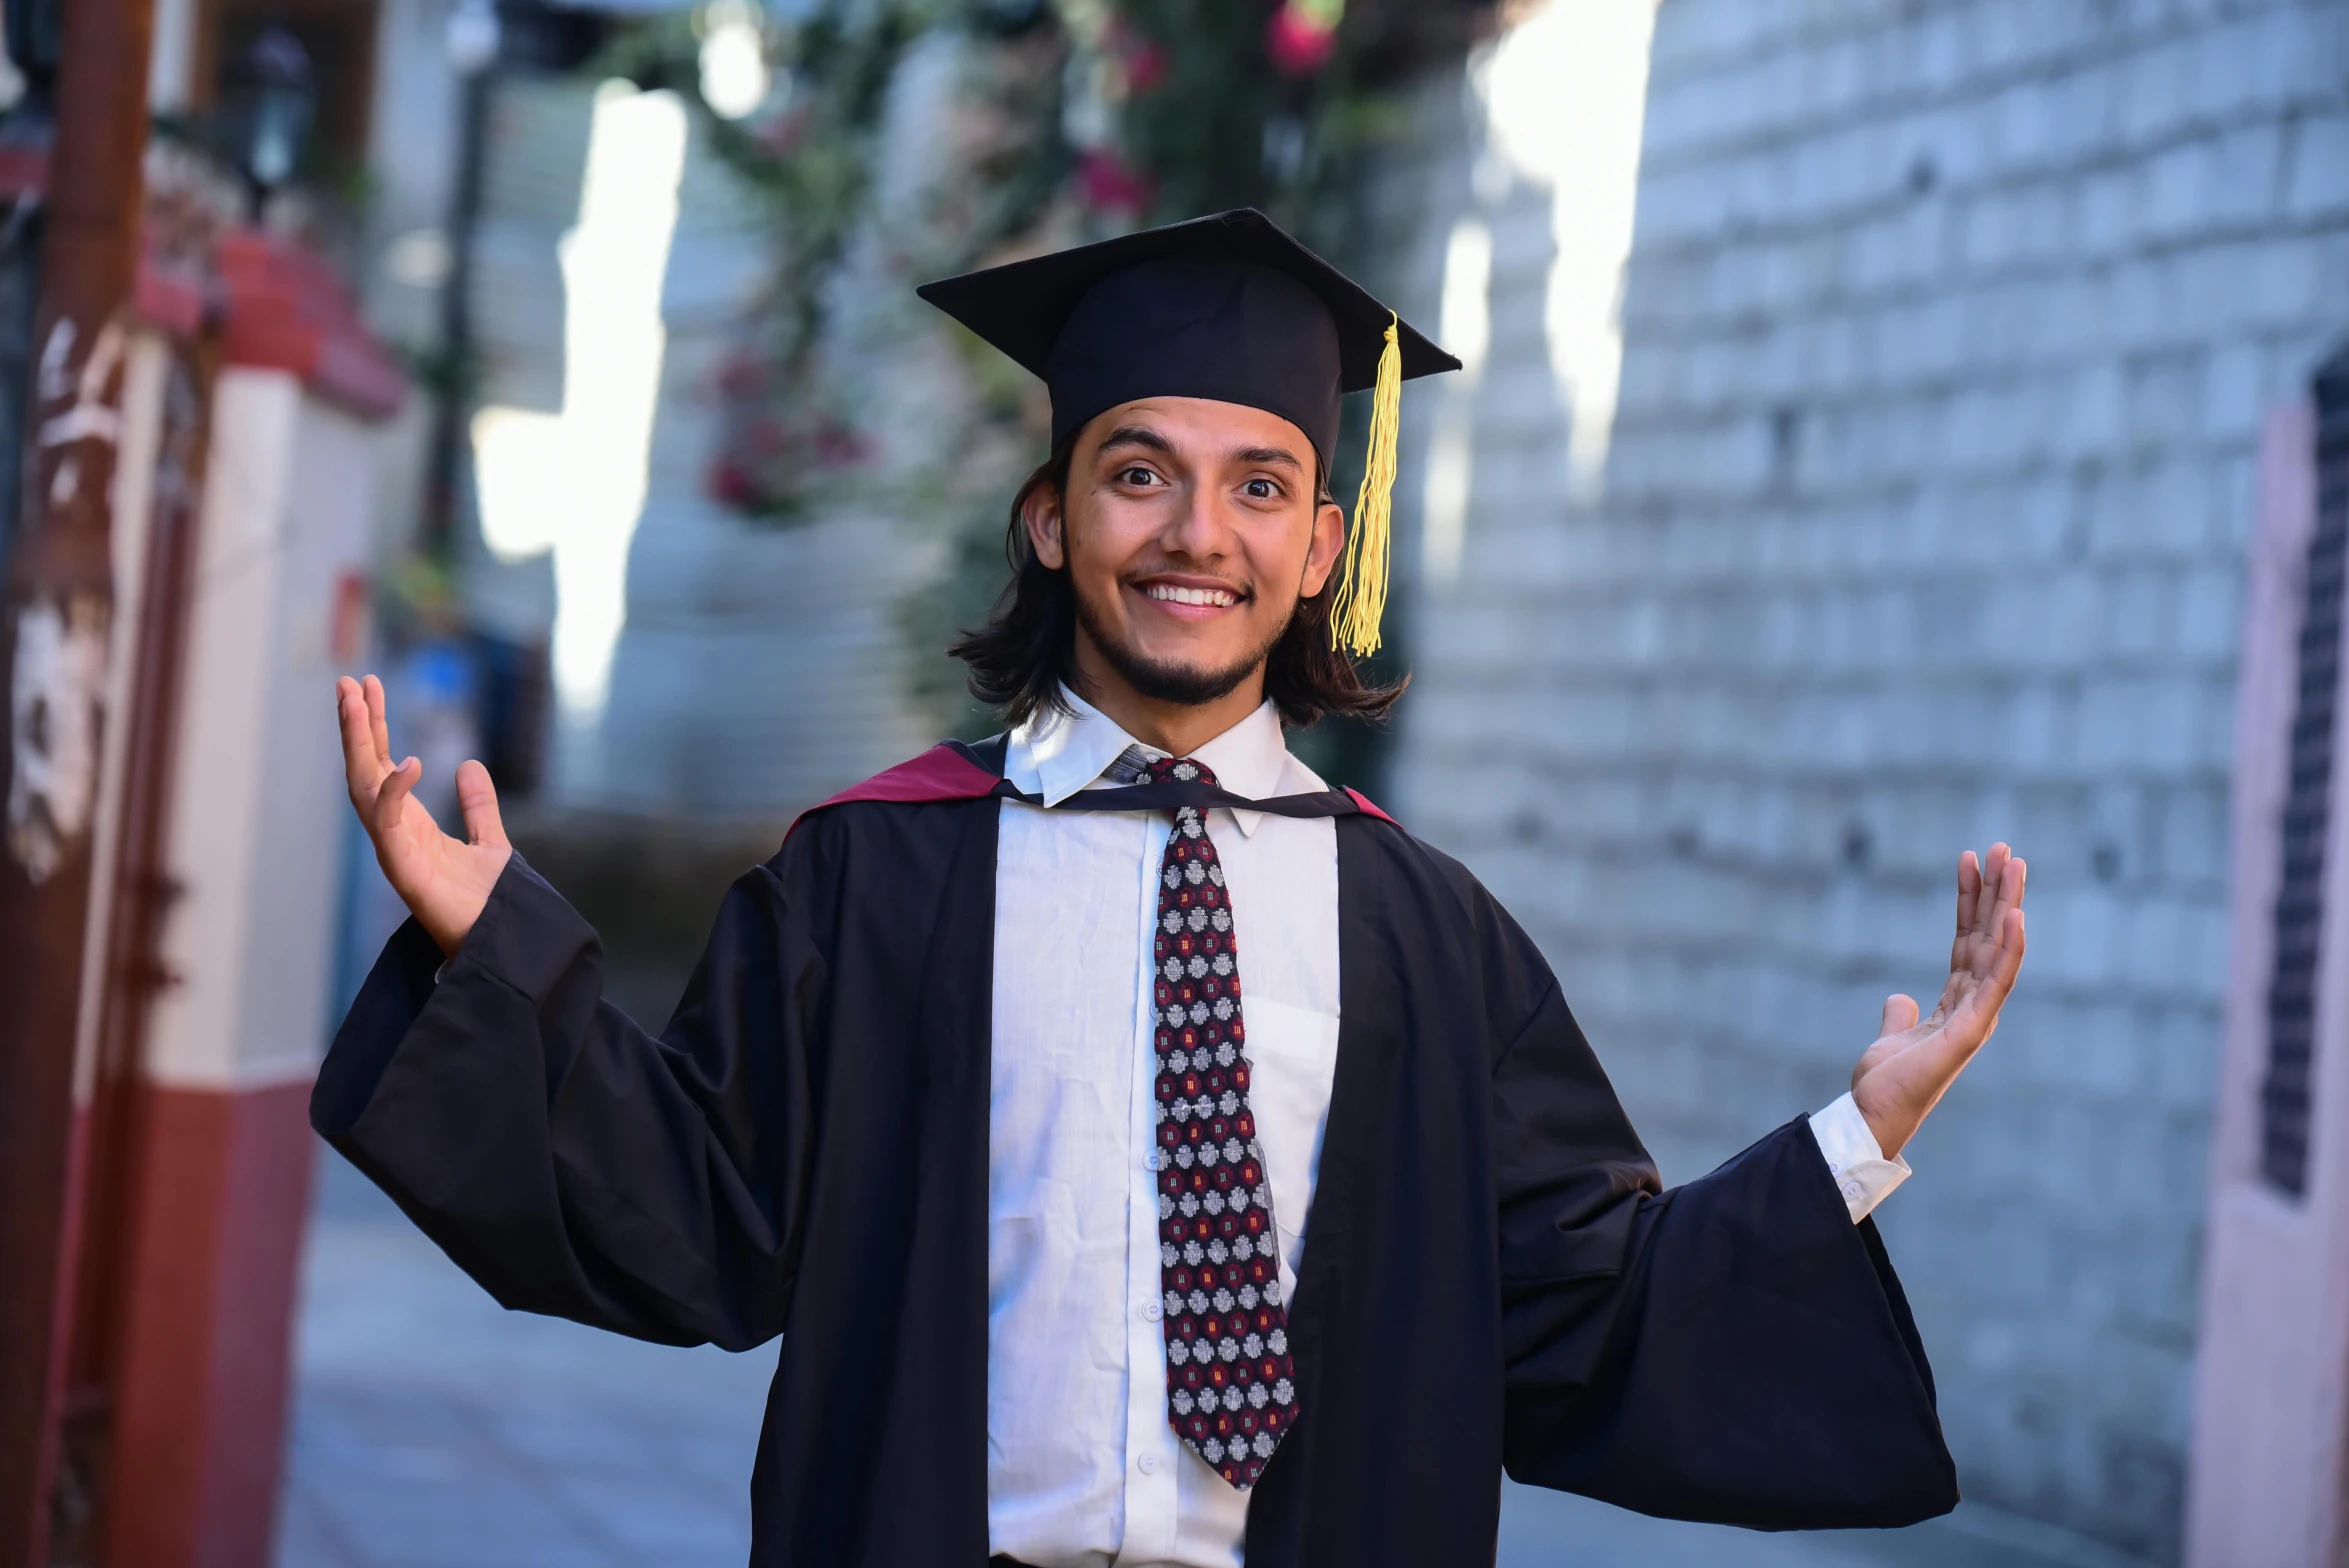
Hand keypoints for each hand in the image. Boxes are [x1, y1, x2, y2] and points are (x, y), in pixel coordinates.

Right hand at [337, 673, 511, 956]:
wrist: (502, 943)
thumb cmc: (490, 903)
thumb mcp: (491, 842)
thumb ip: (479, 806)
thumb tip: (468, 765)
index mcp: (411, 825)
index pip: (382, 766)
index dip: (373, 728)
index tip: (369, 685)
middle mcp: (395, 835)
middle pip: (365, 770)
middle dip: (356, 726)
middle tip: (349, 681)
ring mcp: (394, 851)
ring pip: (364, 788)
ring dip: (358, 744)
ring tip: (356, 700)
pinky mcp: (404, 871)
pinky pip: (389, 824)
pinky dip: (394, 792)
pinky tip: (406, 761)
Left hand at [1849, 843, 2027, 1159]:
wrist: (1874, 1115)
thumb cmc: (1886, 1084)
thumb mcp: (1892, 1037)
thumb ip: (1900, 1016)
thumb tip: (1901, 998)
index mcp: (1957, 1004)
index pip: (1968, 941)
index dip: (1971, 902)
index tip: (1971, 861)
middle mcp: (1974, 1006)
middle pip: (1989, 938)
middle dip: (1997, 892)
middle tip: (2002, 848)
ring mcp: (1977, 1017)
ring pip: (1999, 950)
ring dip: (2008, 906)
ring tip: (2013, 863)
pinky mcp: (1972, 1030)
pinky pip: (1996, 982)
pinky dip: (2009, 949)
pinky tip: (2016, 916)